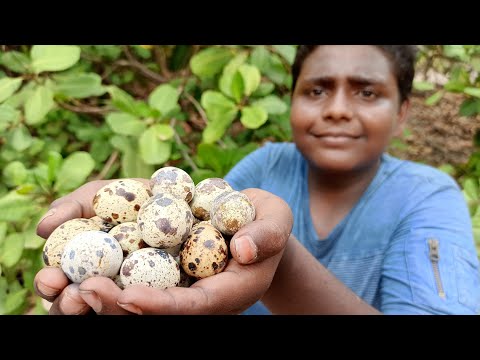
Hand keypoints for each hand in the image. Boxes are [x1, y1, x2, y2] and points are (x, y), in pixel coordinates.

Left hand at [34, 180, 292, 314]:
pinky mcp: (154, 256)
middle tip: (78, 292)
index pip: (191, 307)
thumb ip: (266, 236)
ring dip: (90, 290)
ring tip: (53, 280)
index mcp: (223, 292)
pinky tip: (61, 244)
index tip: (128, 298)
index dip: (159, 306)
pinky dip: (92, 258)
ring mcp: (170, 275)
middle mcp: (191, 291)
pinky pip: (122, 263)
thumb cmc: (267, 222)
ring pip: (128, 291)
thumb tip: (243, 249)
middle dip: (113, 304)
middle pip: (151, 307)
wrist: (249, 221)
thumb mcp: (276, 221)